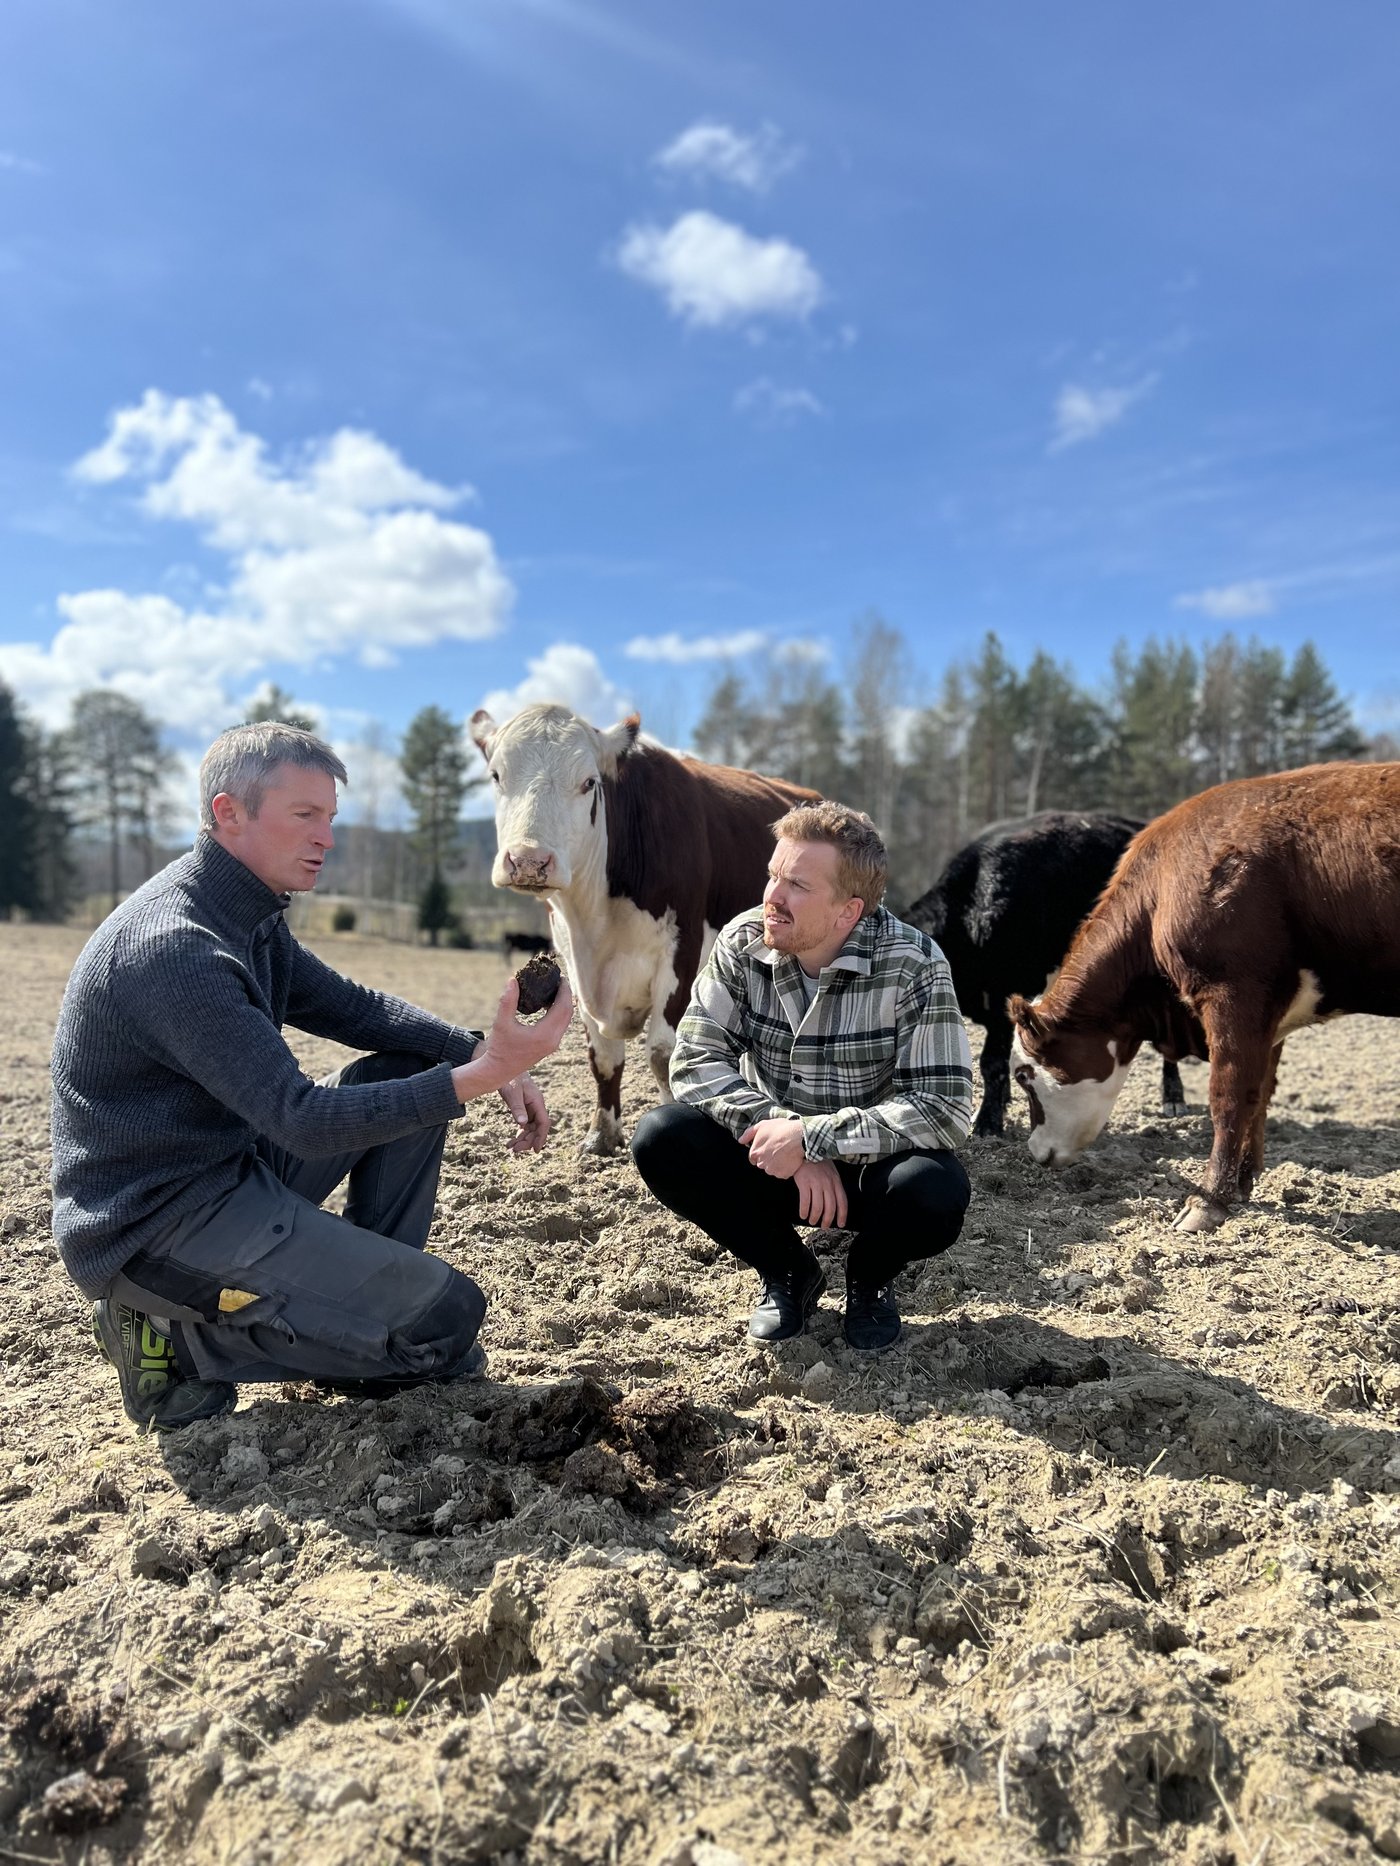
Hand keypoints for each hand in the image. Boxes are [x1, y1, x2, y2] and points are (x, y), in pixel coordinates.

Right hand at [460, 976, 573, 1098]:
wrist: (499, 1071)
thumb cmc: (499, 1047)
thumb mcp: (501, 1022)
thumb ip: (508, 1000)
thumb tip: (513, 979)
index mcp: (544, 1034)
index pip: (562, 1007)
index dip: (564, 990)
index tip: (561, 977)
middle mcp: (553, 1040)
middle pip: (568, 1013)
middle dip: (566, 995)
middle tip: (559, 980)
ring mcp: (553, 1045)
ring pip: (566, 1020)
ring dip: (563, 1004)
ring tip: (554, 989)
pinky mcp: (550, 1046)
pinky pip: (560, 1025)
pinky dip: (559, 1013)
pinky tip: (548, 1004)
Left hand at [498, 1072, 549, 1152]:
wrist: (504, 1069)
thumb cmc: (510, 1078)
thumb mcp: (512, 1093)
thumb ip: (517, 1108)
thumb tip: (522, 1124)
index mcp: (537, 1102)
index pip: (544, 1123)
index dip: (541, 1137)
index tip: (536, 1150)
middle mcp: (536, 1106)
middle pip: (537, 1128)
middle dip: (528, 1141)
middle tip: (514, 1150)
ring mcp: (530, 1108)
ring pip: (531, 1129)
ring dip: (523, 1139)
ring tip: (510, 1148)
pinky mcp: (524, 1109)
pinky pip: (525, 1126)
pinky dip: (519, 1134)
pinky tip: (511, 1141)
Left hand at [739, 1116, 805, 1178]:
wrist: (800, 1137)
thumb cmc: (782, 1129)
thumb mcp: (763, 1125)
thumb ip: (749, 1133)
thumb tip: (740, 1141)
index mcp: (755, 1152)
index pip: (753, 1158)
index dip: (761, 1151)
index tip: (769, 1147)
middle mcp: (762, 1163)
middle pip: (763, 1163)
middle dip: (769, 1157)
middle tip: (778, 1148)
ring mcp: (773, 1170)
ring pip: (772, 1169)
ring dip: (777, 1163)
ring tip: (785, 1153)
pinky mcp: (783, 1174)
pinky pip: (783, 1173)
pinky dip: (786, 1168)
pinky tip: (790, 1158)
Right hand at [793, 1160, 847, 1228]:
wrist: (804, 1149)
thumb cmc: (817, 1162)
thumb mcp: (831, 1171)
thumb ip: (833, 1184)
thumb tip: (834, 1201)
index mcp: (836, 1181)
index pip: (842, 1201)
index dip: (842, 1215)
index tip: (840, 1224)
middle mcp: (828, 1183)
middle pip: (830, 1207)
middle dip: (827, 1219)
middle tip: (824, 1226)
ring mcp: (816, 1183)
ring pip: (818, 1206)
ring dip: (815, 1217)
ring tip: (812, 1221)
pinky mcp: (804, 1182)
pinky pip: (805, 1201)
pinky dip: (804, 1211)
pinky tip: (803, 1215)